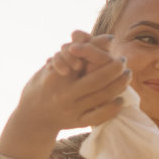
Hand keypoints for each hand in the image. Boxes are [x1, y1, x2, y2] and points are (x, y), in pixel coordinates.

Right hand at [0, 38, 132, 156]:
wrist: (31, 118)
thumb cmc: (43, 87)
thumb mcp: (50, 68)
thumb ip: (69, 53)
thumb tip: (86, 35)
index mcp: (56, 78)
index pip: (81, 61)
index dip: (98, 51)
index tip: (112, 42)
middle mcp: (63, 94)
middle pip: (96, 80)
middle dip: (114, 68)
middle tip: (123, 60)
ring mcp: (71, 110)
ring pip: (100, 97)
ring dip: (118, 85)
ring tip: (127, 75)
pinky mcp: (77, 123)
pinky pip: (98, 117)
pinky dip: (111, 108)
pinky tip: (120, 100)